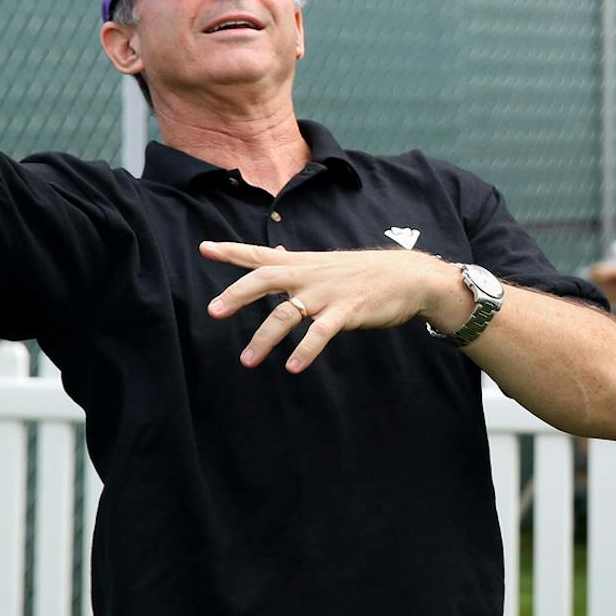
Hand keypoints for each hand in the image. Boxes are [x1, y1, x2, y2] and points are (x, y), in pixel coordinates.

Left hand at [201, 240, 466, 371]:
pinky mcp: (348, 311)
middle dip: (238, 294)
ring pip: (287, 313)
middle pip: (266, 279)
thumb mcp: (328, 264)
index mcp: (305, 263)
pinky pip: (320, 333)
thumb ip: (298, 263)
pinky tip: (293, 367)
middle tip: (213, 311)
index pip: (262, 254)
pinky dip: (305, 350)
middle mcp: (311, 275)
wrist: (410, 276)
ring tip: (247, 361)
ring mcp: (328, 293)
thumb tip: (273, 250)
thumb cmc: (366, 273)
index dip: (232, 251)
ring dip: (265, 338)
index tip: (204, 248)